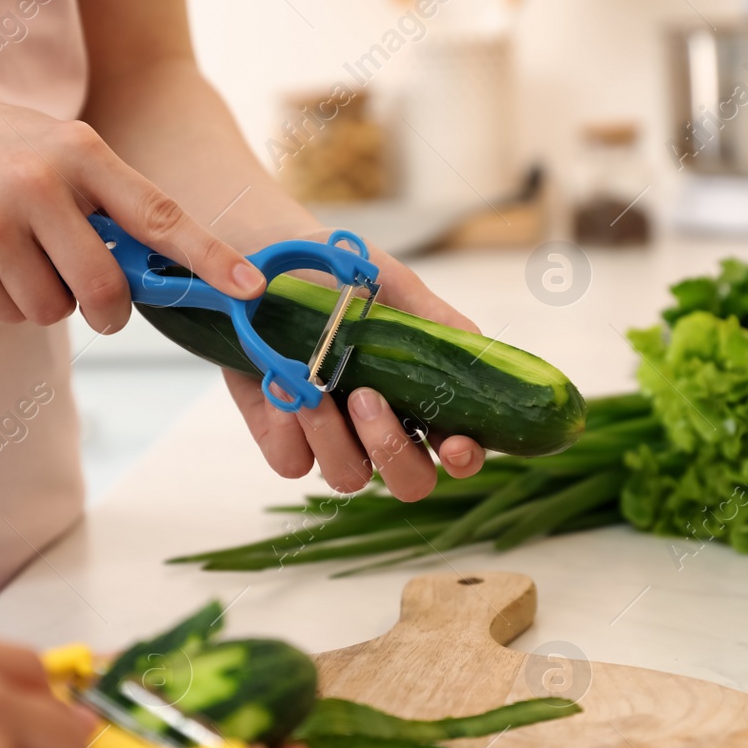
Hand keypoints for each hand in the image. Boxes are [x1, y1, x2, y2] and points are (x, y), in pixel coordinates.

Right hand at [0, 87, 265, 333]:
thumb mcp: (52, 151)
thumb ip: (103, 200)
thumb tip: (160, 269)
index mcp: (81, 152)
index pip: (159, 216)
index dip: (209, 258)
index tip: (249, 289)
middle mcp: (42, 182)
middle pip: (106, 290)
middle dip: (107, 311)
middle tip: (96, 304)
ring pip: (54, 310)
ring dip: (44, 302)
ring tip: (15, 256)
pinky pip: (7, 313)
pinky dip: (1, 302)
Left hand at [223, 237, 486, 501]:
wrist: (272, 265)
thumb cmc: (342, 279)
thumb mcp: (396, 287)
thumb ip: (438, 322)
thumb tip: (475, 350)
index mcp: (422, 399)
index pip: (458, 450)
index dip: (464, 459)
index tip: (454, 445)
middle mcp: (383, 430)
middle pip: (409, 483)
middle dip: (390, 448)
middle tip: (365, 397)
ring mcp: (334, 440)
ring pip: (348, 477)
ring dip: (333, 437)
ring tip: (314, 387)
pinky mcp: (286, 439)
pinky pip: (293, 463)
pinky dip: (288, 430)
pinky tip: (279, 385)